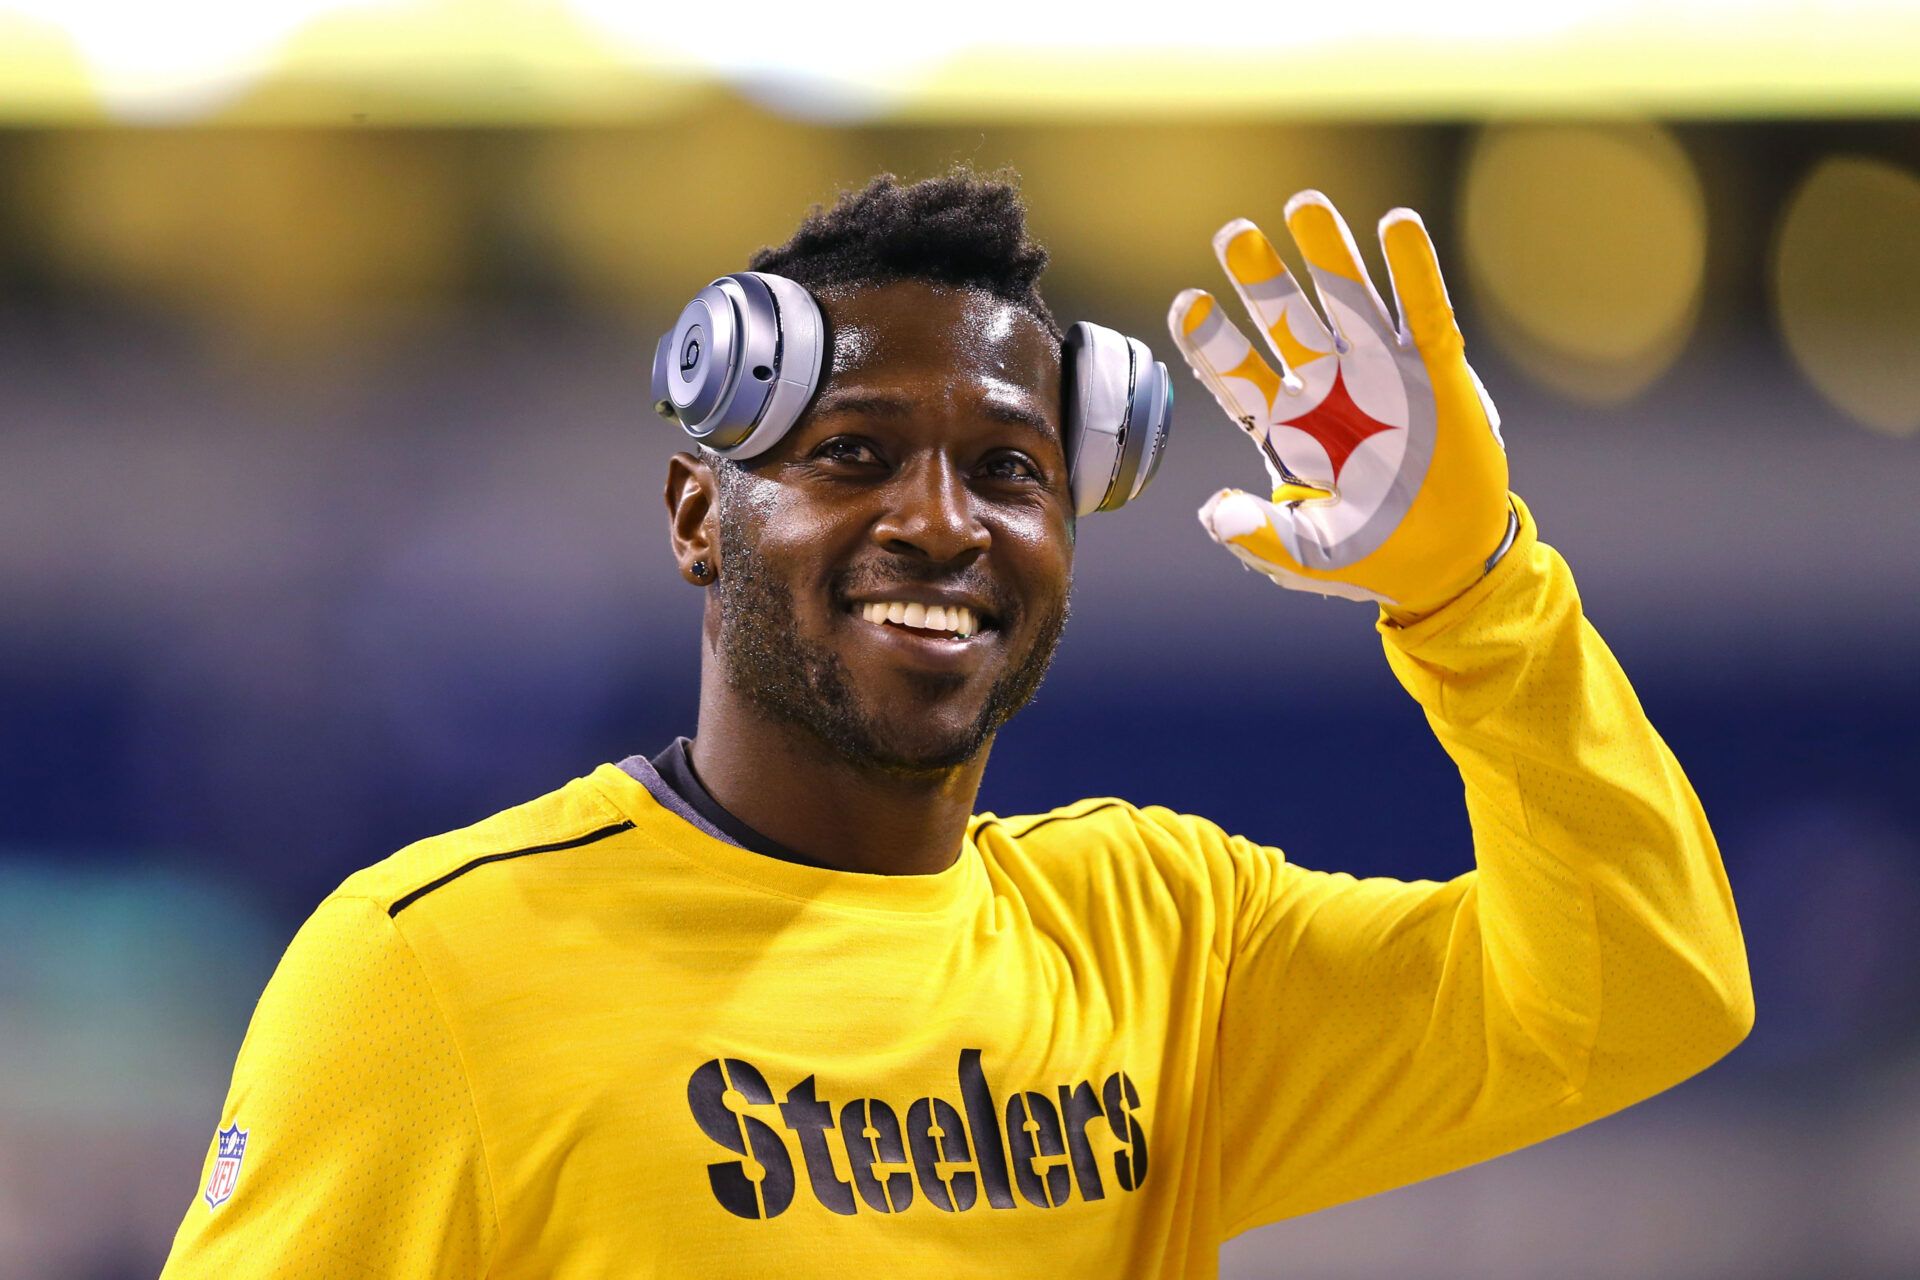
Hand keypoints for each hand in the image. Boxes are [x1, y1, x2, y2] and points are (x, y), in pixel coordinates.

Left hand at [1168, 191, 1515, 620]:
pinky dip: (1412, 270)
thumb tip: (1212, 513)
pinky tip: (1397, 225)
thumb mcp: (1308, 555)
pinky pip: (1423, 311)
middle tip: (1234, 234)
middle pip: (1284, 322)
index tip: (1187, 305)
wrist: (1447, 562)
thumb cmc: (1372, 555)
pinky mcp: (1435, 370)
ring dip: (1329, 255)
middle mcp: (1327, 387)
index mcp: (1287, 427)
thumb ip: (1259, 537)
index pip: (1237, 374)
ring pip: (1347, 301)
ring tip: (1305, 204)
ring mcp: (1380, 372)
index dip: (1212, 340)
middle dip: (1260, 279)